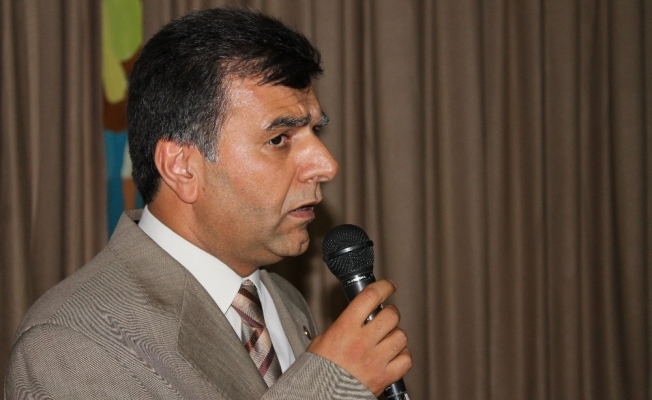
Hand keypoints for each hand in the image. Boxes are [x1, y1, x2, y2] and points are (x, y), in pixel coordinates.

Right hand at [306, 279, 411, 395]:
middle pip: (391, 315)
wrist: (321, 395)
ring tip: (388, 338)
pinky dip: (403, 356)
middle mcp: (362, 341)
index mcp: (345, 328)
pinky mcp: (385, 376)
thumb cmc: (318, 370)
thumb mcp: (322, 339)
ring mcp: (376, 359)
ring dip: (396, 335)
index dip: (384, 287)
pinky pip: (406, 359)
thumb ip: (342, 325)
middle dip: (390, 313)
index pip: (370, 297)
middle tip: (386, 316)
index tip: (389, 286)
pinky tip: (394, 355)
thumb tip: (355, 316)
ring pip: (401, 336)